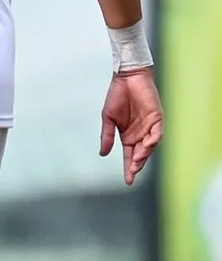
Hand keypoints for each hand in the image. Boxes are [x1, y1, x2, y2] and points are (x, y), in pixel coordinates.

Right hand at [100, 68, 162, 185]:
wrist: (127, 78)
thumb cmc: (116, 96)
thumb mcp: (108, 118)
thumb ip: (106, 136)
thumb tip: (102, 154)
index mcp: (128, 135)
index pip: (130, 156)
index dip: (129, 168)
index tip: (128, 181)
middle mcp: (140, 134)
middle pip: (141, 154)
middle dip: (137, 165)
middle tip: (132, 174)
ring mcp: (150, 127)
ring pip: (150, 146)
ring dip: (144, 154)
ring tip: (137, 160)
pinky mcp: (157, 118)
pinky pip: (157, 133)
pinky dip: (153, 140)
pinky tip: (146, 145)